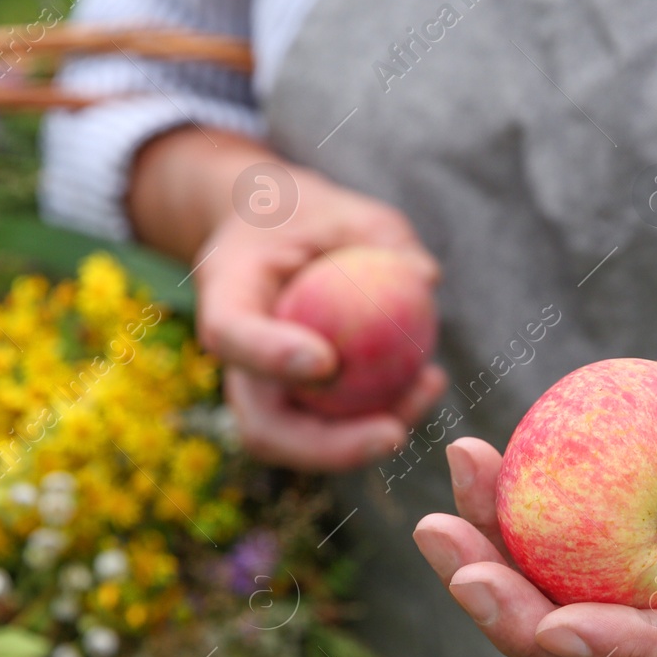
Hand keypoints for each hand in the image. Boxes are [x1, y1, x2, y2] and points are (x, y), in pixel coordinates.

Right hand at [127, 127, 447, 471]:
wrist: (274, 238)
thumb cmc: (310, 217)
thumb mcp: (345, 209)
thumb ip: (382, 237)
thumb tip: (426, 280)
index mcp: (226, 294)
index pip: (232, 336)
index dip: (270, 357)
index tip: (326, 362)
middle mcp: (236, 362)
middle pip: (263, 428)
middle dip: (327, 448)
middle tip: (394, 434)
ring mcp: (263, 394)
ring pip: (303, 445)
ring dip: (369, 439)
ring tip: (430, 386)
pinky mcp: (296, 409)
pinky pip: (335, 431)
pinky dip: (383, 417)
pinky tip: (431, 381)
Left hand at [412, 262, 656, 656]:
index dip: (623, 651)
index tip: (558, 626)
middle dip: (522, 631)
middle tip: (464, 575)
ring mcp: (630, 607)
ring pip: (547, 625)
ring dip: (485, 583)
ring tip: (437, 525)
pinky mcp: (588, 569)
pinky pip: (529, 565)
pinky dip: (489, 526)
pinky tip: (467, 467)